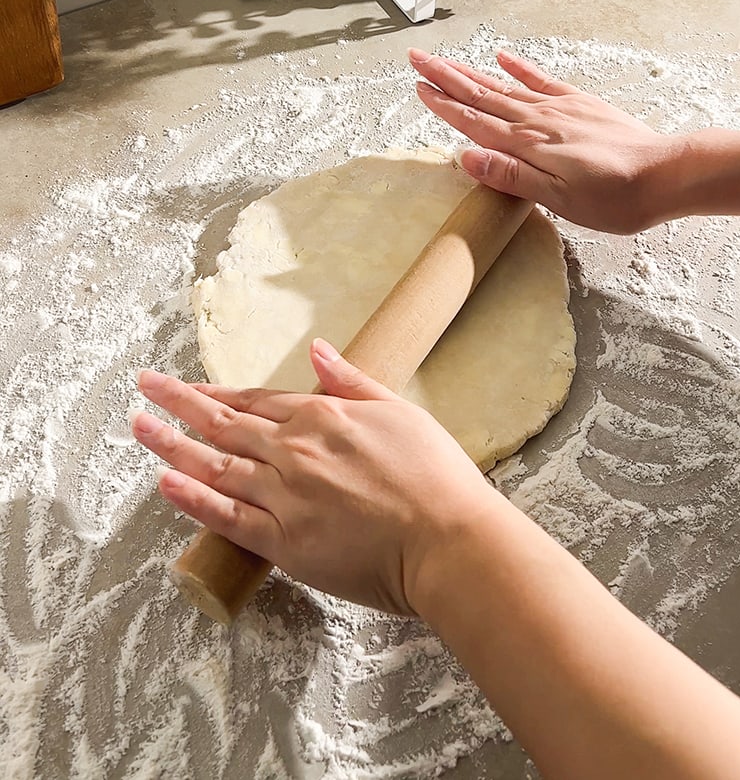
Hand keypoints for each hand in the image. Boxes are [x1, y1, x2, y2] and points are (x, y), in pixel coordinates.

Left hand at [134, 338, 499, 615]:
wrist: (449, 539)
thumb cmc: (437, 478)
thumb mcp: (402, 413)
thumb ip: (354, 382)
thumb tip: (320, 350)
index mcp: (324, 418)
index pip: (256, 400)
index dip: (217, 391)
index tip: (183, 383)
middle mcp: (295, 452)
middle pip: (223, 423)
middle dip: (177, 403)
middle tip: (142, 388)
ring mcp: (284, 497)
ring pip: (214, 466)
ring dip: (171, 444)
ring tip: (138, 428)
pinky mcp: (283, 541)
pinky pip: (225, 517)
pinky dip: (191, 499)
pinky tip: (164, 483)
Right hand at [409, 48, 682, 233]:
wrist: (665, 174)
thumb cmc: (616, 197)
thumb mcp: (560, 199)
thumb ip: (512, 176)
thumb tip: (465, 156)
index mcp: (529, 145)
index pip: (475, 122)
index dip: (444, 106)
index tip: (417, 88)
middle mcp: (539, 120)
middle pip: (483, 95)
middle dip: (446, 78)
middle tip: (415, 58)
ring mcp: (561, 108)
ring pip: (506, 86)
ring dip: (472, 72)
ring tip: (445, 60)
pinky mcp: (582, 105)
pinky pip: (543, 80)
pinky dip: (521, 69)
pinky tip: (504, 58)